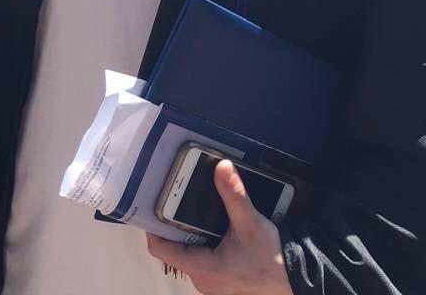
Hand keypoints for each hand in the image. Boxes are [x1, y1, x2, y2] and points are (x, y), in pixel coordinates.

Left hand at [146, 160, 292, 294]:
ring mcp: (211, 284)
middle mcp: (202, 280)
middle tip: (176, 199)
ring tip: (193, 211)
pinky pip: (201, 262)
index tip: (154, 204)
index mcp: (202, 268)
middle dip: (173, 225)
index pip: (159, 248)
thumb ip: (234, 194)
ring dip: (189, 235)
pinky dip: (202, 244)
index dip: (152, 225)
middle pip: (172, 249)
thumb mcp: (251, 224)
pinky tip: (212, 229)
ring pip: (187, 255)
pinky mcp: (221, 283)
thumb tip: (222, 167)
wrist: (296, 285)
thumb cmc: (273, 262)